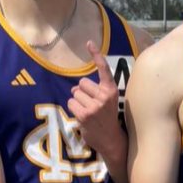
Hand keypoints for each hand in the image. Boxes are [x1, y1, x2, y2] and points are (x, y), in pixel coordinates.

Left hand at [67, 41, 124, 162]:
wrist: (111, 140)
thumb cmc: (107, 118)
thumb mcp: (107, 101)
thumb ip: (94, 91)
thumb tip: (74, 88)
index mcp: (112, 90)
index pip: (103, 69)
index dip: (96, 54)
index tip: (89, 42)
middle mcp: (104, 96)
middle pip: (82, 83)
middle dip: (82, 92)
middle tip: (91, 105)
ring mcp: (94, 106)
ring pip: (75, 93)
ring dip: (77, 102)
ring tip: (88, 112)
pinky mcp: (85, 114)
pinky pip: (71, 103)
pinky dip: (74, 109)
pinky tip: (82, 117)